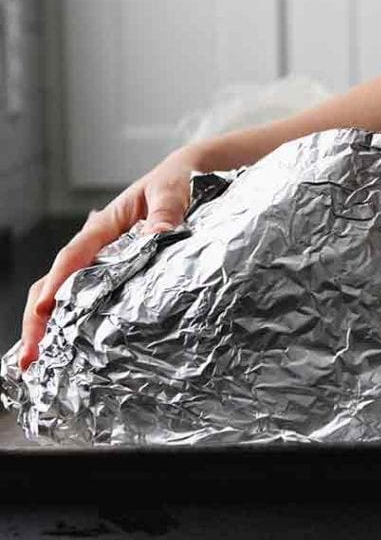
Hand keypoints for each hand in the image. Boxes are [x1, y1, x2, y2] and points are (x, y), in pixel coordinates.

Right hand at [19, 146, 201, 370]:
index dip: (56, 281)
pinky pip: (92, 300)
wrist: (191, 175)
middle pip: (57, 282)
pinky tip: (69, 354)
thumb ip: (166, 210)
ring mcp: (104, 264)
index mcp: (105, 225)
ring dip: (50, 328)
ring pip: (67, 296)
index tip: (44, 307)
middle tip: (31, 357)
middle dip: (38, 318)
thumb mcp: (172, 190)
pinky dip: (75, 326)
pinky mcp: (119, 276)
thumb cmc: (176, 180)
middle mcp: (97, 247)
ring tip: (38, 365)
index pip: (73, 254)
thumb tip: (159, 232)